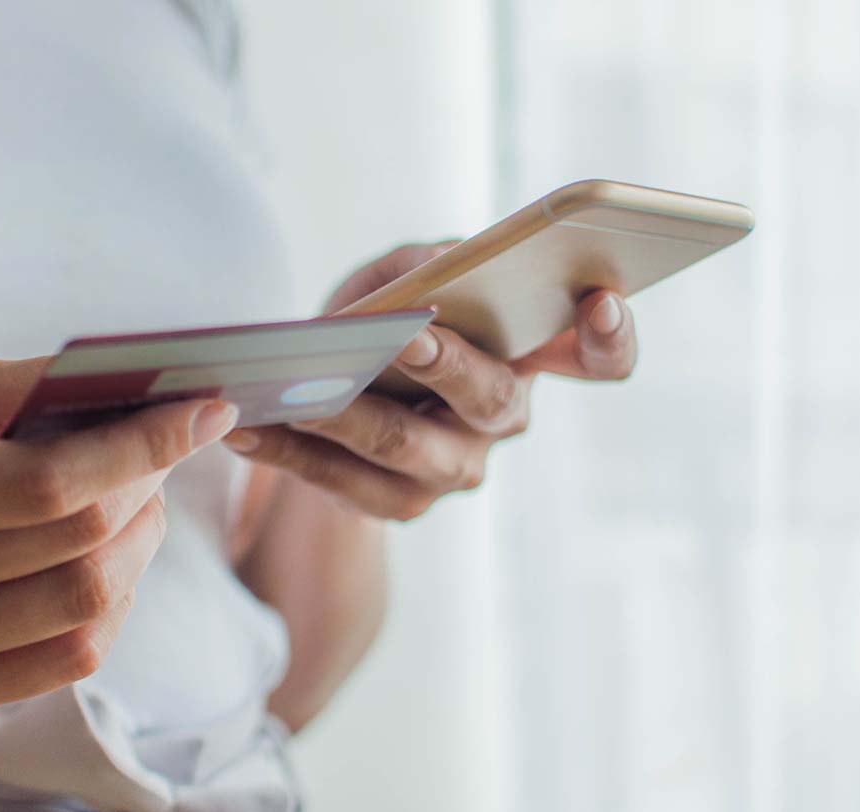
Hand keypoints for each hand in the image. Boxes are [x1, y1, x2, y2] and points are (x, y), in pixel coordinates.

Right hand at [0, 359, 237, 712]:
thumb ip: (29, 387)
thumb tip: (145, 385)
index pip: (43, 480)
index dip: (143, 445)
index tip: (207, 412)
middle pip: (78, 543)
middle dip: (149, 485)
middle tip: (164, 452)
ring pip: (89, 601)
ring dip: (142, 541)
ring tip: (135, 503)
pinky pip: (75, 655)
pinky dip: (116, 600)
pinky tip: (104, 561)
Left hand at [222, 242, 636, 520]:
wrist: (341, 390)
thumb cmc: (384, 317)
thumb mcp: (399, 274)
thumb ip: (418, 260)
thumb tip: (422, 273)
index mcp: (527, 356)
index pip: (601, 358)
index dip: (612, 336)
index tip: (600, 299)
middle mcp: (504, 418)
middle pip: (491, 399)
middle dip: (448, 367)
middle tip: (407, 337)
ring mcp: (456, 469)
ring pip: (403, 446)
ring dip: (345, 417)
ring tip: (293, 392)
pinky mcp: (399, 504)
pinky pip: (341, 483)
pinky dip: (290, 454)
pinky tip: (246, 430)